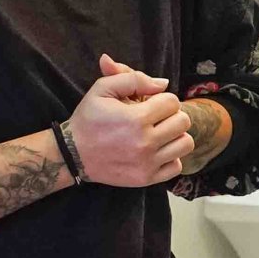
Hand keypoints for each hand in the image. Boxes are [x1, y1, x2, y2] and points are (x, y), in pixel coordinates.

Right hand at [69, 56, 189, 185]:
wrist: (73, 154)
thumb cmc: (88, 119)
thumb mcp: (102, 89)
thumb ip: (133, 79)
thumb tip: (163, 83)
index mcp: (136, 118)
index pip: (172, 102)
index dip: (162, 99)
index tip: (149, 104)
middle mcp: (145, 142)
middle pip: (183, 122)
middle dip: (171, 115)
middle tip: (156, 118)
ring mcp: (148, 163)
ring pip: (185, 144)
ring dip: (175, 136)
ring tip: (159, 133)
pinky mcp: (147, 178)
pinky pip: (177, 165)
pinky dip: (171, 157)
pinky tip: (156, 151)